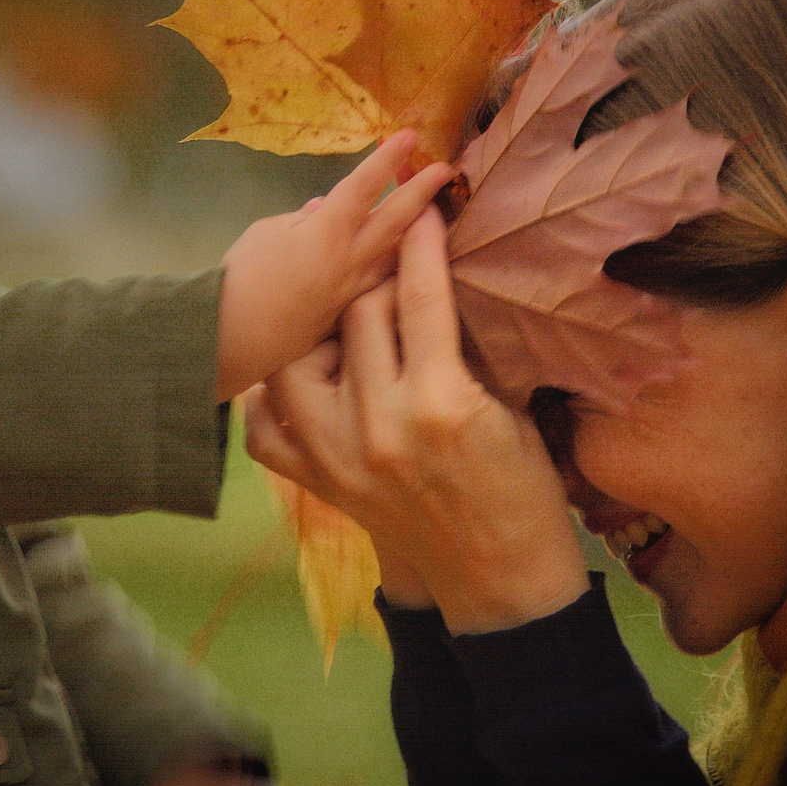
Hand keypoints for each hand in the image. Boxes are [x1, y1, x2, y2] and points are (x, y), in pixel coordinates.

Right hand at [213, 132, 452, 400]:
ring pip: (393, 257)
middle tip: (444, 171)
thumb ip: (300, 220)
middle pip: (393, 222)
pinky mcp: (343, 315)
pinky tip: (399, 260)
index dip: (386, 160)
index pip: (363, 187)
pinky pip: (376, 283)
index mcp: (326, 232)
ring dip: (414, 233)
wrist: (230, 338)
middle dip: (420, 194)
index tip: (409, 136)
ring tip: (432, 214)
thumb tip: (322, 211)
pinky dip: (390, 265)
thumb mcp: (266, 232)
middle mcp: (349, 260)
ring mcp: (350, 291)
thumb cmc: (240, 275)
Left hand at [244, 210, 588, 634]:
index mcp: (440, 402)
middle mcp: (379, 427)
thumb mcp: (507, 405)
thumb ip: (460, 344)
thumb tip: (428, 271)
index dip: (419, 244)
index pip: (417, 297)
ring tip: (339, 307)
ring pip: (301, 357)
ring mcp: (338, 458)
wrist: (502, 577)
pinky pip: (265, 426)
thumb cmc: (522, 486)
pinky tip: (298, 369)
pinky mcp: (319, 484)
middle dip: (372, 274)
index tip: (421, 208)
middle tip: (381, 252)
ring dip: (322, 325)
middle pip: (356, 315)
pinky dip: (272, 395)